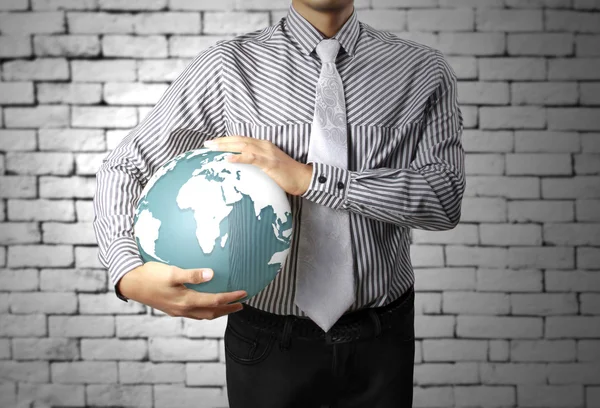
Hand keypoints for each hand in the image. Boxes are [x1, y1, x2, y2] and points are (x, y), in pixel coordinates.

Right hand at [117, 261, 246, 319]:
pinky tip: (205, 304)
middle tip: (242, 304)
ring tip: (228, 306)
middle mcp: (183, 309)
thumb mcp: (172, 272)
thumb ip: (192, 274)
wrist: (130, 284)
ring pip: (203, 315)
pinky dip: (205, 310)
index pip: (215, 301)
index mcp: (186, 301)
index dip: (231, 298)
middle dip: (228, 309)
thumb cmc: (150, 276)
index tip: (244, 293)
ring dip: (218, 311)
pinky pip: (194, 313)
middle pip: (212, 312)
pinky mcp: (171, 308)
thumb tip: (211, 274)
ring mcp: (177, 311)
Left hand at [203, 135, 313, 195]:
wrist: (303, 178)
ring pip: (243, 145)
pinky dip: (239, 157)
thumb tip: (242, 168)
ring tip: (212, 148)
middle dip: (221, 141)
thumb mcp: (268, 166)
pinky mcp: (270, 163)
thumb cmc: (286, 175)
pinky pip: (252, 158)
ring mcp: (267, 153)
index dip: (226, 140)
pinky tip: (228, 159)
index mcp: (263, 145)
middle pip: (239, 140)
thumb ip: (256, 163)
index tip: (212, 143)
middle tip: (206, 144)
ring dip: (226, 146)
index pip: (241, 140)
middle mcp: (264, 145)